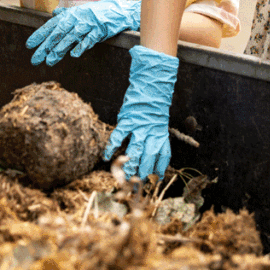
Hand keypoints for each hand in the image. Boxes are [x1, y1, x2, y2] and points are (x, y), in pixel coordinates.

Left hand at [26, 0, 140, 65]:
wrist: (119, 11)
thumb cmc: (97, 12)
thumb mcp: (80, 11)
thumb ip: (66, 14)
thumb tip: (54, 13)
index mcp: (70, 15)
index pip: (51, 25)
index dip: (39, 35)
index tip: (29, 45)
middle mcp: (76, 18)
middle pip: (58, 33)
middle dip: (45, 47)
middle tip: (36, 59)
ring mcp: (88, 24)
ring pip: (71, 37)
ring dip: (60, 49)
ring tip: (50, 60)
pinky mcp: (100, 30)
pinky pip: (89, 39)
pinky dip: (81, 46)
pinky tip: (74, 55)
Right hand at [103, 45, 176, 178]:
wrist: (152, 84)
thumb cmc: (156, 104)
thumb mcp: (160, 121)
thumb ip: (157, 136)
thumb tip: (154, 155)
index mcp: (162, 134)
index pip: (163, 157)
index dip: (159, 170)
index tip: (156, 180)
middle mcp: (152, 132)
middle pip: (148, 158)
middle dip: (142, 173)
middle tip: (136, 185)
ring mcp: (139, 126)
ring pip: (134, 151)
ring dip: (128, 165)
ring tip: (123, 177)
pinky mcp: (128, 119)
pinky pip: (118, 136)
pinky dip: (112, 147)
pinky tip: (106, 157)